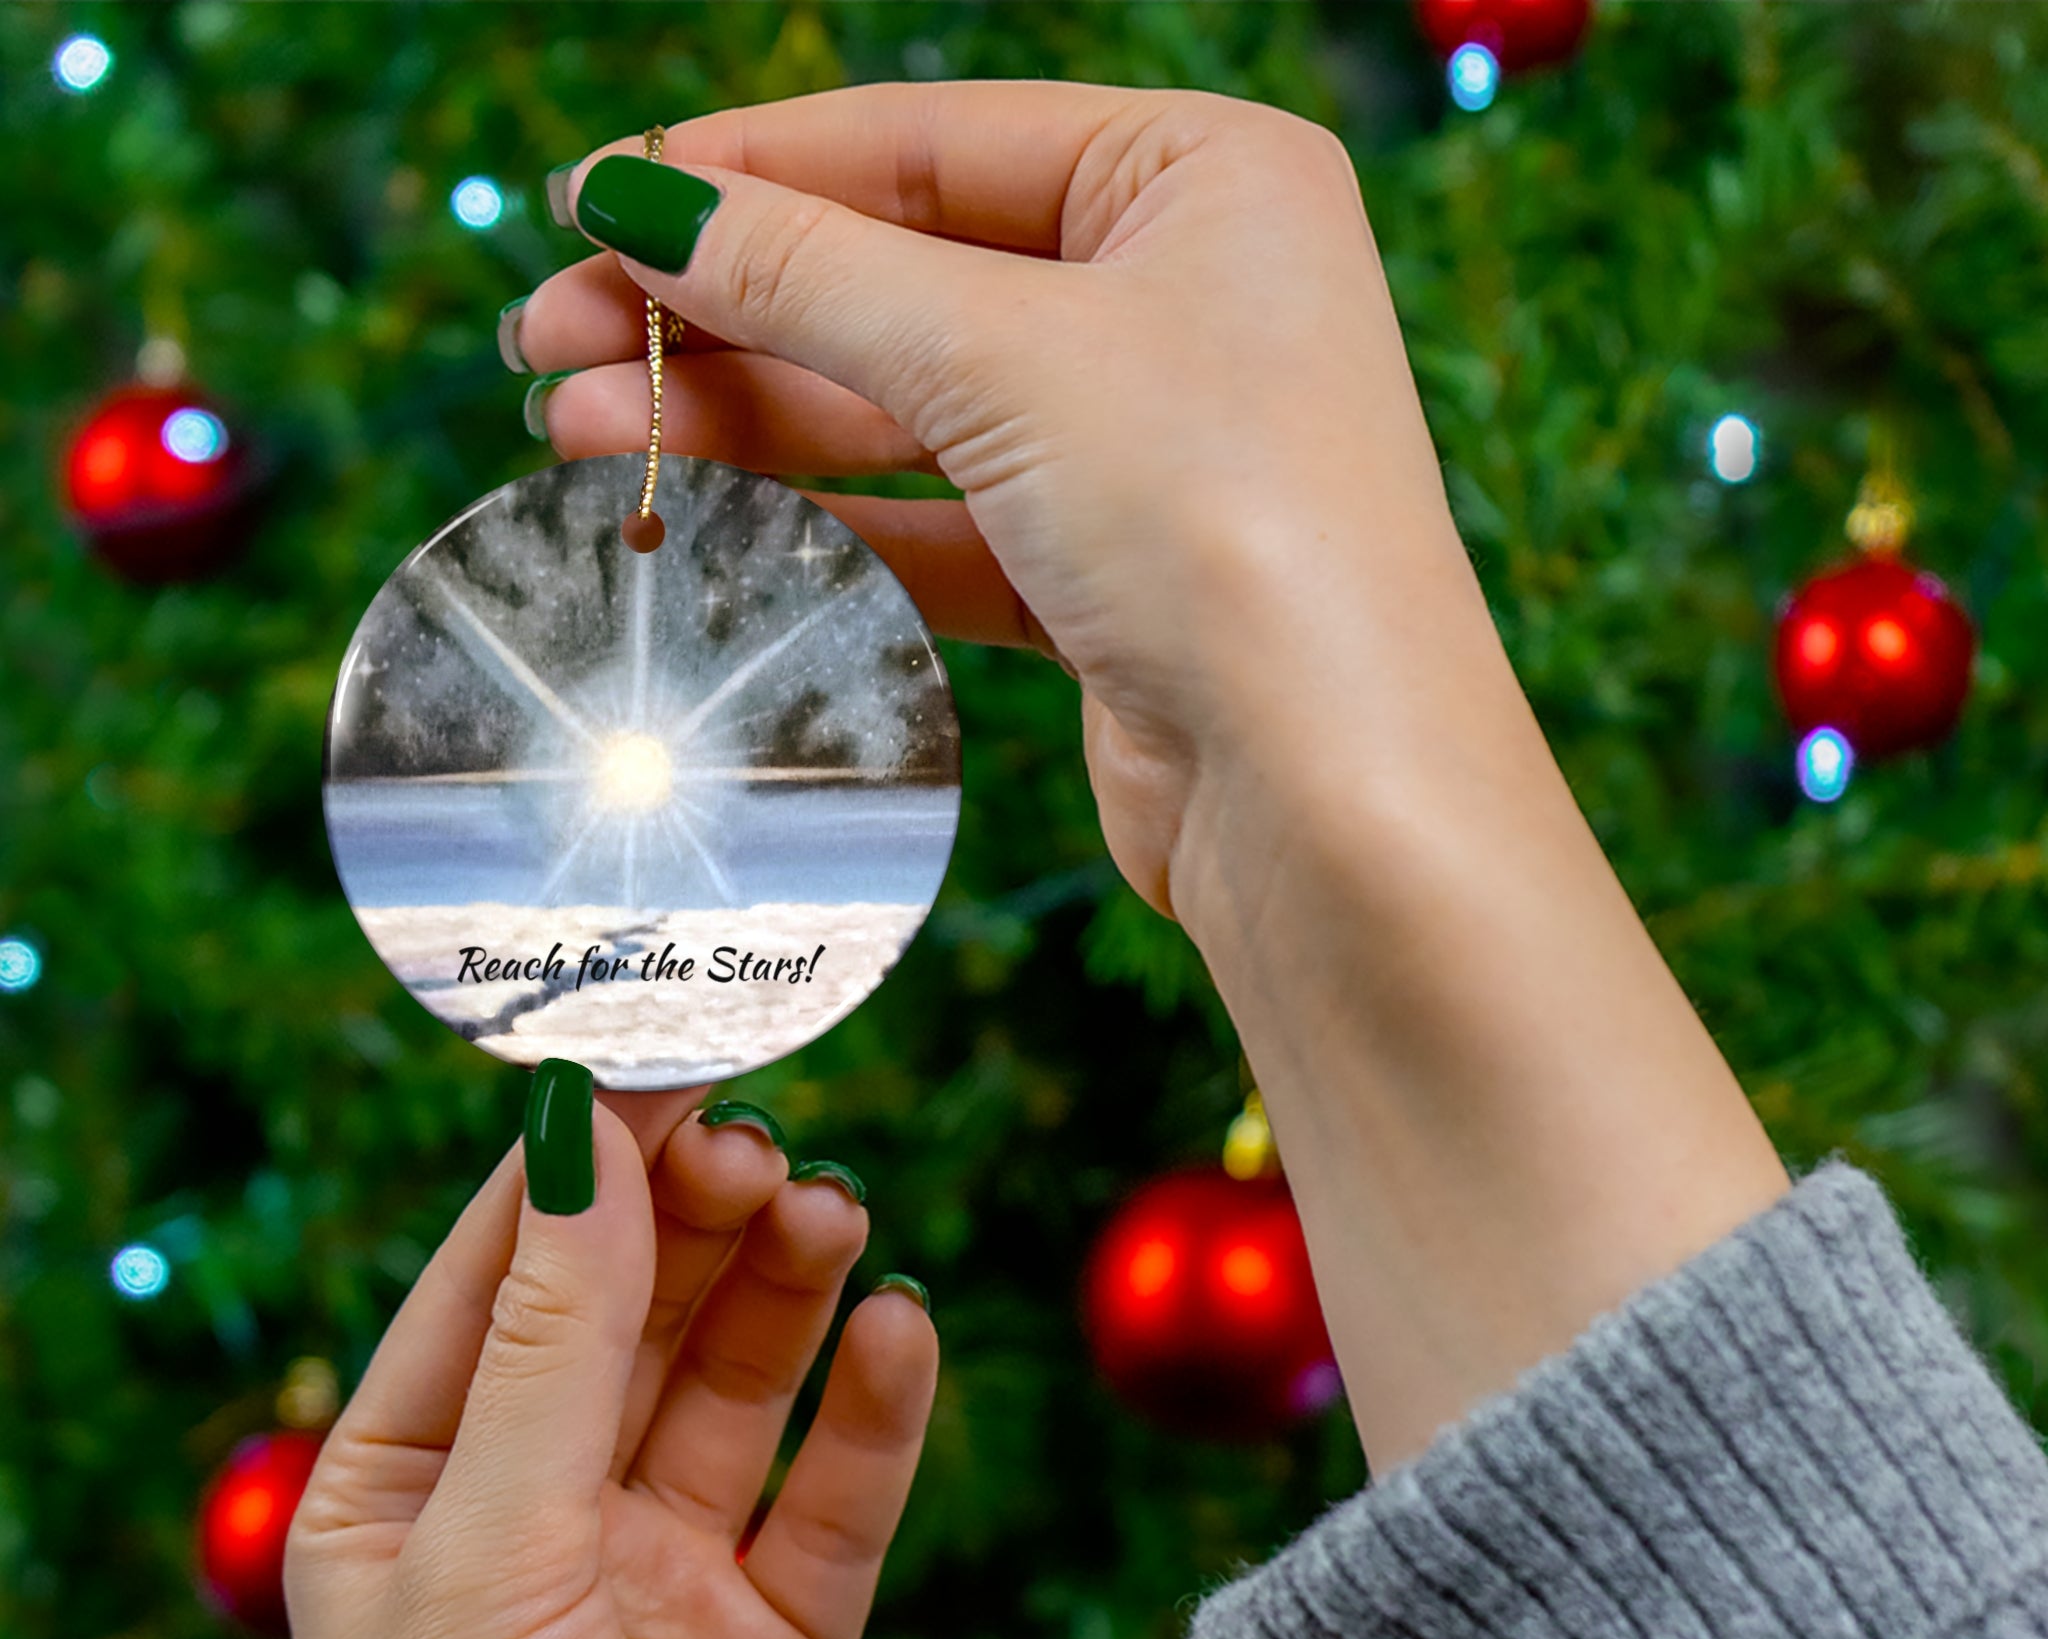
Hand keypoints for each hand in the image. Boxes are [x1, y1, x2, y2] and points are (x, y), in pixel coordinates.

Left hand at [286, 1085, 936, 1638]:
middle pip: (634, 1312)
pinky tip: (900, 1334)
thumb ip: (555, 1340)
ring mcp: (665, 1577)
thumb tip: (583, 1133)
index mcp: (411, 1490)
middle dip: (695, 1221)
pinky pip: (838, 1495)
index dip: (583, 1162)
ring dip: (787, 1291)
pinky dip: (874, 1410)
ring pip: (740, 1383)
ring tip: (834, 1215)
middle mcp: (539, 1518)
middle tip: (765, 1145)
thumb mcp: (490, 1553)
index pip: (502, 1274)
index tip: (667, 1054)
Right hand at [512, 80, 1473, 928]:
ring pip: (909, 410)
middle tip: (547, 340)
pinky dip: (826, 522)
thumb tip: (639, 201)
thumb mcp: (1003, 357)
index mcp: (1203, 179)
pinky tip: (698, 518)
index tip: (590, 201)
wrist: (1332, 797)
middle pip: (904, 277)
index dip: (747, 171)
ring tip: (576, 432)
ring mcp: (1148, 447)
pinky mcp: (1111, 579)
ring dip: (747, 421)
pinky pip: (941, 525)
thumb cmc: (1224, 525)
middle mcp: (1184, 300)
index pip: (929, 142)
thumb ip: (811, 275)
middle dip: (722, 310)